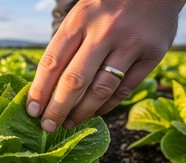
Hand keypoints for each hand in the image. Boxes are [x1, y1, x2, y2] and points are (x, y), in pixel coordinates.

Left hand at [26, 0, 185, 131]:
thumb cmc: (107, 7)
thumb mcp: (81, 16)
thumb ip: (66, 47)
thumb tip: (45, 90)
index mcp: (80, 20)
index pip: (52, 62)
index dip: (39, 91)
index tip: (32, 111)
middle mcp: (104, 31)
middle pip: (74, 81)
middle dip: (57, 109)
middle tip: (47, 126)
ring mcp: (131, 43)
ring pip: (100, 90)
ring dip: (81, 113)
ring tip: (68, 123)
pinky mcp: (153, 54)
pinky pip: (124, 90)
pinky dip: (106, 106)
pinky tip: (94, 113)